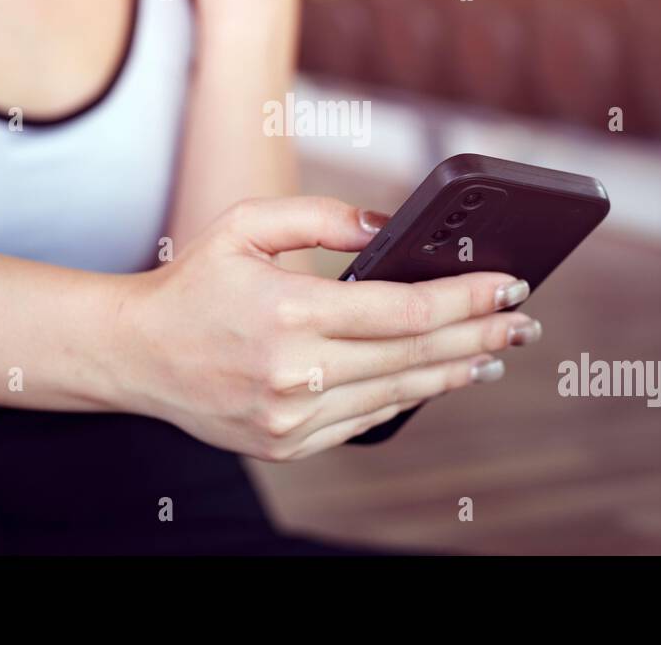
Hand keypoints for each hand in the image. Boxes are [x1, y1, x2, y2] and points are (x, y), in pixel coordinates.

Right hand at [107, 196, 539, 461]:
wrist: (135, 355)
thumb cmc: (193, 283)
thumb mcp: (245, 224)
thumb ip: (319, 215)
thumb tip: (388, 225)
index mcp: (290, 312)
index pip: (406, 310)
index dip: (467, 299)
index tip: (509, 285)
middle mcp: (295, 372)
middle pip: (415, 355)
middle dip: (481, 336)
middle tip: (525, 322)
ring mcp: (292, 416)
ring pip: (399, 394)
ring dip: (455, 372)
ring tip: (495, 354)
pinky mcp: (288, 443)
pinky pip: (366, 421)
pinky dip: (408, 398)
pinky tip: (436, 379)